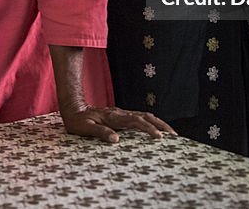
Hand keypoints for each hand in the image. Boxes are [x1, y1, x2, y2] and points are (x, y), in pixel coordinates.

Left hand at [60, 106, 176, 143]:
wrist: (73, 108)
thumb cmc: (78, 121)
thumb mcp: (85, 128)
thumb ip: (100, 132)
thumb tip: (116, 140)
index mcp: (114, 117)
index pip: (136, 121)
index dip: (148, 129)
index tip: (159, 137)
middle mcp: (121, 113)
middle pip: (146, 116)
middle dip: (161, 125)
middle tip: (175, 135)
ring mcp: (122, 113)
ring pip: (145, 115)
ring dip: (159, 123)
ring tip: (171, 133)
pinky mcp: (121, 115)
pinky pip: (140, 117)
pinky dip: (151, 122)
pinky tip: (156, 129)